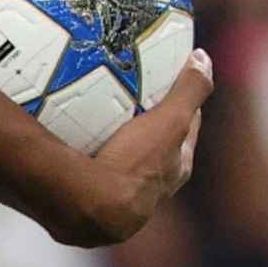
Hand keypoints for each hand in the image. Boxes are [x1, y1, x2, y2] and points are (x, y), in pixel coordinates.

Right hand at [53, 50, 213, 244]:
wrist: (91, 209)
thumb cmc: (135, 163)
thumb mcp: (171, 121)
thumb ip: (191, 90)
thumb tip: (203, 57)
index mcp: (174, 171)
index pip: (186, 131)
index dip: (183, 107)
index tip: (172, 84)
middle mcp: (151, 192)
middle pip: (154, 150)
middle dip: (147, 128)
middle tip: (130, 99)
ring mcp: (119, 202)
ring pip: (120, 166)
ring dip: (112, 146)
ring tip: (92, 119)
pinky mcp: (88, 207)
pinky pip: (87, 174)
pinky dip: (81, 159)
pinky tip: (64, 142)